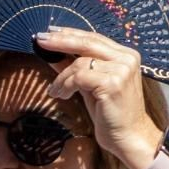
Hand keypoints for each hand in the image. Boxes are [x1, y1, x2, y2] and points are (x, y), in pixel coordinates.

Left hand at [34, 26, 163, 168]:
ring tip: (56, 91)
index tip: (49, 32)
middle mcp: (126, 58)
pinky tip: (61, 95)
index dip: (70, 33)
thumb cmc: (110, 113)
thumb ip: (75, 68)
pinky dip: (65, 85)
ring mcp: (122, 70)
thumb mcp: (89, 86)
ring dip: (61, 77)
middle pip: (87, 42)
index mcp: (125, 55)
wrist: (129, 137)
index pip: (93, 38)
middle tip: (39, 40)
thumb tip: (53, 55)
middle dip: (60, 41)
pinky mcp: (113, 83)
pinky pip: (79, 77)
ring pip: (79, 63)